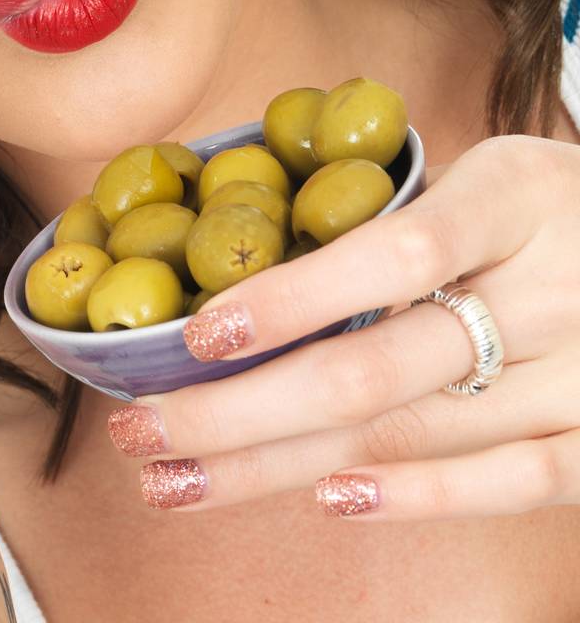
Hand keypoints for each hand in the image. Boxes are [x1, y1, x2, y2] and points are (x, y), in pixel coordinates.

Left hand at [105, 135, 579, 519]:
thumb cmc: (558, 212)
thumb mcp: (495, 174)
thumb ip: (400, 217)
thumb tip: (249, 253)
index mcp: (514, 197)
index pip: (393, 254)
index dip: (290, 299)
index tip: (195, 335)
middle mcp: (552, 290)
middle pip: (376, 369)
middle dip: (239, 413)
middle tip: (137, 432)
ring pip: (411, 436)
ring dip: (279, 464)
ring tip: (178, 479)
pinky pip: (505, 485)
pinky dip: (416, 498)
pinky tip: (325, 499)